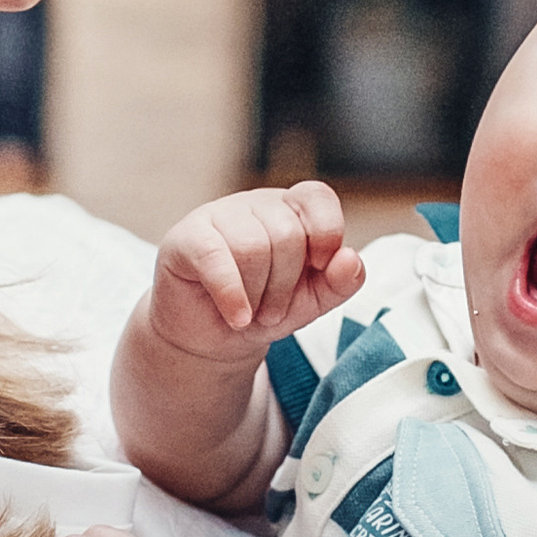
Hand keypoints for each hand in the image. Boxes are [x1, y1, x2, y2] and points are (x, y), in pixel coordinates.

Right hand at [145, 184, 364, 370]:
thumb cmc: (263, 310)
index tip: (321, 268)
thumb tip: (351, 258)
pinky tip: (237, 317)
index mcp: (290, 210)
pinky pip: (215, 258)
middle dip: (285, 285)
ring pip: (252, 246)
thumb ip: (340, 282)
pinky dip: (232, 295)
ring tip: (250, 313)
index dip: (326, 232)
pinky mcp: (186, 238)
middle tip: (272, 310)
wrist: (212, 340)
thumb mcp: (312, 302)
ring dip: (258, 294)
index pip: (316, 197)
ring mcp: (218, 215)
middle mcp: (255, 205)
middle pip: (286, 233)